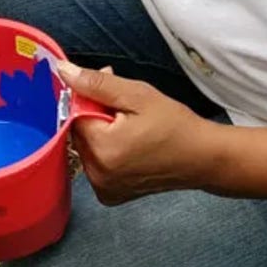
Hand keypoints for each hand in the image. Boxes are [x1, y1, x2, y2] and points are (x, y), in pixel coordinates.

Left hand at [56, 60, 212, 205]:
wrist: (203, 158)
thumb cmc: (175, 125)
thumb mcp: (137, 95)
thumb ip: (96, 83)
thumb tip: (62, 71)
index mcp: (101, 149)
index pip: (74, 113)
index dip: (92, 99)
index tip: (114, 95)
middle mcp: (97, 174)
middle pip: (79, 132)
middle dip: (95, 116)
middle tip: (126, 110)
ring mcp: (103, 188)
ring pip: (86, 148)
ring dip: (100, 134)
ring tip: (132, 129)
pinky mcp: (110, 195)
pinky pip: (95, 165)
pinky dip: (106, 153)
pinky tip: (129, 148)